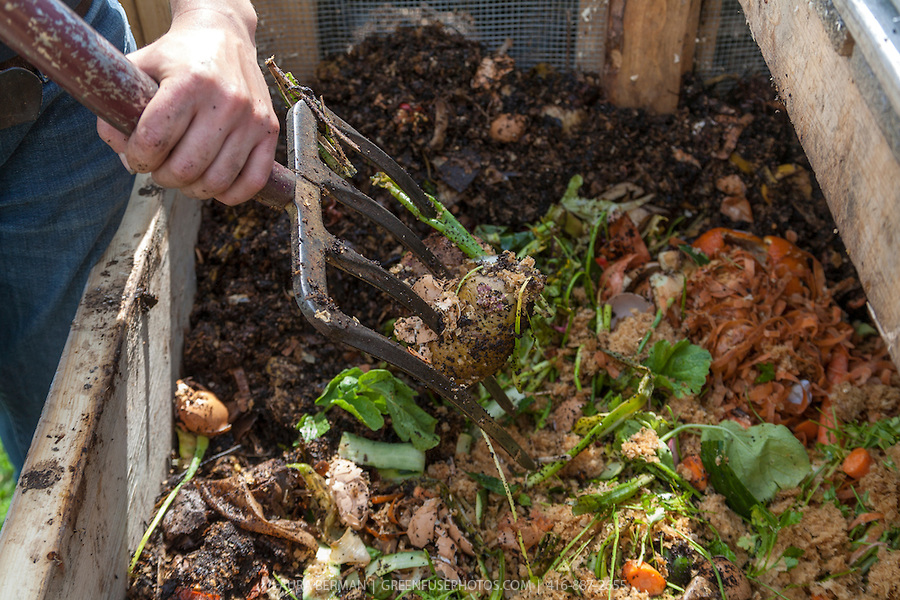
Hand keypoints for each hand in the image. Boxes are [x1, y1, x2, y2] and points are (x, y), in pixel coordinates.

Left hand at [97, 2, 278, 204]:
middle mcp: (226, 100)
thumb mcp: (139, 69)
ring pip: (217, 181)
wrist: (224, 35)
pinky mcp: (269, 130)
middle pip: (185, 168)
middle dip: (163, 177)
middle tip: (159, 168)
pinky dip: (230, 194)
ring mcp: (252, 118)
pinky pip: (253, 180)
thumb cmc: (177, 57)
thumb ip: (119, 111)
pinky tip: (214, 185)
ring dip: (192, 189)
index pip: (154, 141)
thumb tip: (124, 159)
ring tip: (184, 177)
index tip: (137, 156)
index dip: (137, 158)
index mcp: (189, 82)